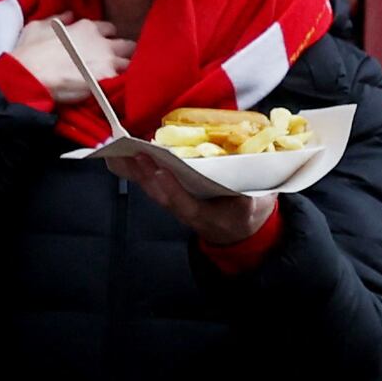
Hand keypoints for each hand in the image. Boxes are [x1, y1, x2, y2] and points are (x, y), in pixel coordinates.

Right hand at [4, 17, 133, 122]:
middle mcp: (102, 42)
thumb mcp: (39, 27)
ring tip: (119, 79)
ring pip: (129, 64)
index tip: (102, 46)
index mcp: (87, 28)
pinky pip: (125, 82)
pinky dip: (123, 86)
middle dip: (124, 53)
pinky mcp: (108, 80)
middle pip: (126, 45)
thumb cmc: (30, 52)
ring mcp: (107, 61)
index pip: (109, 29)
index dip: (106, 38)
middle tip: (116, 62)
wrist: (30, 76)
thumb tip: (69, 15)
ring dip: (125, 70)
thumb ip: (58, 19)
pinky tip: (117, 91)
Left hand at [106, 134, 279, 253]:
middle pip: (161, 196)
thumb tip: (246, 190)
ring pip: (153, 190)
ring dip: (138, 172)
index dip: (172, 190)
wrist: (238, 229)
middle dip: (147, 176)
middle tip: (136, 154)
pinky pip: (152, 184)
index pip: (185, 204)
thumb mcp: (256, 208)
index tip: (161, 172)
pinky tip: (127, 156)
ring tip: (125, 151)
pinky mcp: (171, 195)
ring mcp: (176, 204)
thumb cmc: (246, 213)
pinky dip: (139, 171)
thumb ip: (251, 200)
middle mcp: (186, 212)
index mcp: (207, 216)